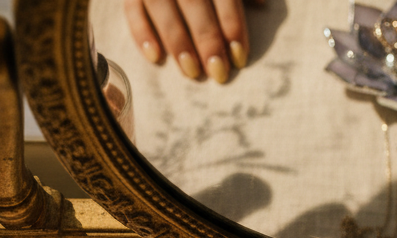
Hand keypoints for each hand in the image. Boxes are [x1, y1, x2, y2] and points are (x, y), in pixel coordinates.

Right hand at [123, 0, 257, 81]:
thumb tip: (264, 4)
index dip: (232, 25)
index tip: (239, 58)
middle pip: (194, 3)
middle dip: (207, 39)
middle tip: (217, 72)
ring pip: (162, 7)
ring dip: (177, 41)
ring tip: (191, 72)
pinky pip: (132, 9)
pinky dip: (141, 32)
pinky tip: (155, 57)